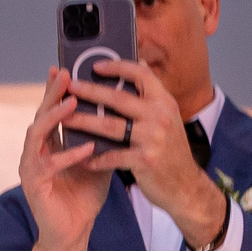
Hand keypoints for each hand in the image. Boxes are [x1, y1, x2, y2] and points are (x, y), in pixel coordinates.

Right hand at [20, 67, 110, 250]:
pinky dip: (67, 155)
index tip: (66, 67)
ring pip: (37, 133)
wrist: (73, 232)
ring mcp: (31, 166)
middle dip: (53, 93)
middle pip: (41, 114)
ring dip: (55, 117)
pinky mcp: (34, 184)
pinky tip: (85, 148)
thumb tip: (125, 111)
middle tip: (65, 74)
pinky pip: (49, 164)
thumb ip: (104, 137)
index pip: (54, 110)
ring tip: (72, 104)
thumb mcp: (99, 159)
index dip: (58, 89)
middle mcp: (36, 150)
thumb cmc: (84, 196)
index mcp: (51, 143)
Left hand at [69, 57, 226, 250]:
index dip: (117, 67)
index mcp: (164, 102)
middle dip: (90, 91)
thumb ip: (152, 96)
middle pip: (118, 98)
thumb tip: (139, 64)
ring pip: (110, 126)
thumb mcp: (168, 118)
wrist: (186, 187)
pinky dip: (96, 158)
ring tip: (65, 120)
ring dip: (84, 122)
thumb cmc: (171, 152)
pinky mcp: (145, 160)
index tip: (96, 65)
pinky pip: (112, 156)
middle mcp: (160, 116)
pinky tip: (83, 159)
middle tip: (70, 88)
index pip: (141, 74)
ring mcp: (153, 138)